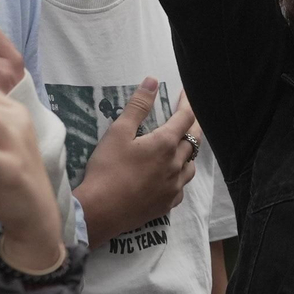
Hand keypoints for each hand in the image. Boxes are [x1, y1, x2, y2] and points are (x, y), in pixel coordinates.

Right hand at [71, 77, 199, 248]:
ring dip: (189, 152)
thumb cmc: (107, 169)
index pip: (185, 118)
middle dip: (192, 125)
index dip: (187, 103)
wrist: (100, 212)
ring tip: (181, 146)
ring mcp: (174, 187)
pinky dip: (181, 176)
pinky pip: (182, 187)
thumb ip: (137, 106)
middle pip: (194, 140)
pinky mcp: (168, 204)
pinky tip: (172, 176)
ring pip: (191, 165)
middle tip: (188, 116)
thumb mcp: (118, 132)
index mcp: (165, 144)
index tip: (185, 94)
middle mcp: (176, 165)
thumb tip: (152, 81)